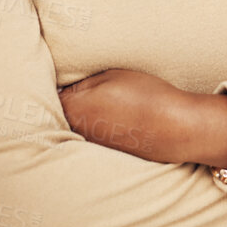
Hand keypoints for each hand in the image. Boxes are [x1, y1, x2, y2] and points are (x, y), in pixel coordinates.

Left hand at [58, 68, 226, 168]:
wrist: (175, 128)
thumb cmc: (145, 95)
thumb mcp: (111, 74)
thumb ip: (82, 81)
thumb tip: (66, 86)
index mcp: (73, 109)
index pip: (50, 95)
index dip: (57, 82)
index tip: (65, 74)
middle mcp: (78, 131)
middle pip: (64, 112)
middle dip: (70, 99)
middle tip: (86, 83)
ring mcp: (94, 144)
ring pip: (81, 124)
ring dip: (88, 113)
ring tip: (108, 99)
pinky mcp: (110, 151)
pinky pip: (98, 134)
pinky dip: (104, 124)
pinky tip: (120, 115)